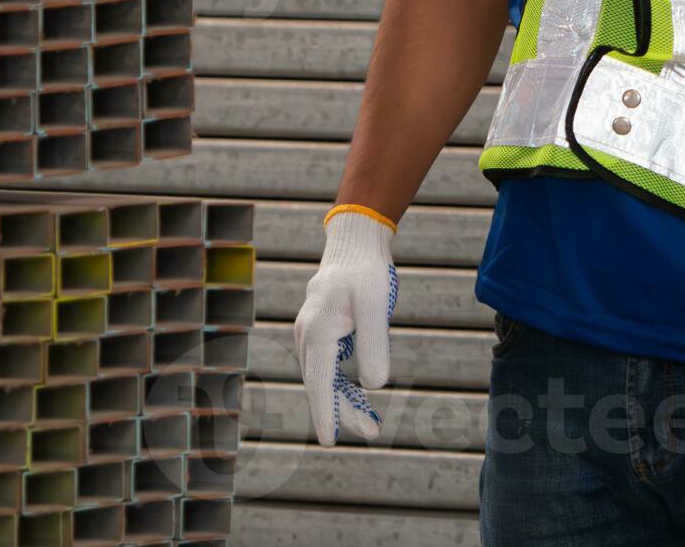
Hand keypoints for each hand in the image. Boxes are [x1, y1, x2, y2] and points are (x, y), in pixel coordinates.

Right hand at [294, 207, 398, 445]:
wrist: (355, 243)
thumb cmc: (365, 272)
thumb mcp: (375, 306)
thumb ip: (374, 344)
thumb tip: (374, 386)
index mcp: (318, 331)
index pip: (319, 382)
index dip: (325, 413)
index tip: (329, 441)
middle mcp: (309, 337)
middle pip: (322, 385)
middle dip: (343, 413)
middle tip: (372, 433)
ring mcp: (314, 336)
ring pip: (326, 379)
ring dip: (346, 401)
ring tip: (371, 426)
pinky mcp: (324, 335)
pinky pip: (331, 367)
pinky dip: (345, 385)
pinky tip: (362, 398)